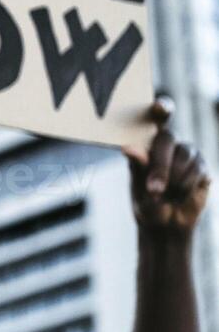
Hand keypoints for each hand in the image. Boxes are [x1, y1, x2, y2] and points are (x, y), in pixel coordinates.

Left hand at [125, 98, 209, 237]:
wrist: (165, 224)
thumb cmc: (145, 201)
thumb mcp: (137, 185)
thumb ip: (137, 166)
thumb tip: (128, 148)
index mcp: (148, 141)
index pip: (157, 117)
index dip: (161, 108)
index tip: (158, 107)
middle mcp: (170, 143)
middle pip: (169, 139)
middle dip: (161, 166)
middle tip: (154, 190)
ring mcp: (189, 153)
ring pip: (184, 157)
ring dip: (172, 181)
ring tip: (163, 195)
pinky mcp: (203, 167)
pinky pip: (197, 172)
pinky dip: (185, 187)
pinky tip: (179, 196)